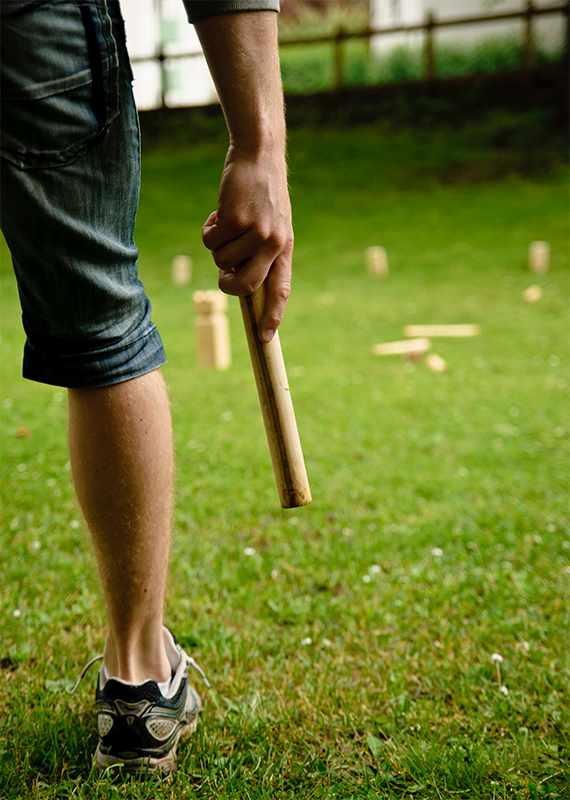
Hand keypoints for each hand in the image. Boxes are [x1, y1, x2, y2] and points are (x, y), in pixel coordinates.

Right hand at [202, 144, 292, 342]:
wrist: (259, 156)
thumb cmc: (261, 193)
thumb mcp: (270, 224)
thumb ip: (260, 252)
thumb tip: (234, 279)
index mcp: (284, 248)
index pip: (280, 290)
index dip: (272, 315)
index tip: (265, 337)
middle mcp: (274, 244)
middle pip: (245, 286)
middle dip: (226, 284)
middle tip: (222, 272)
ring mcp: (256, 233)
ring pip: (221, 262)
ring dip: (216, 246)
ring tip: (226, 223)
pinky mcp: (236, 220)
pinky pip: (210, 243)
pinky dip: (208, 230)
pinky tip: (219, 212)